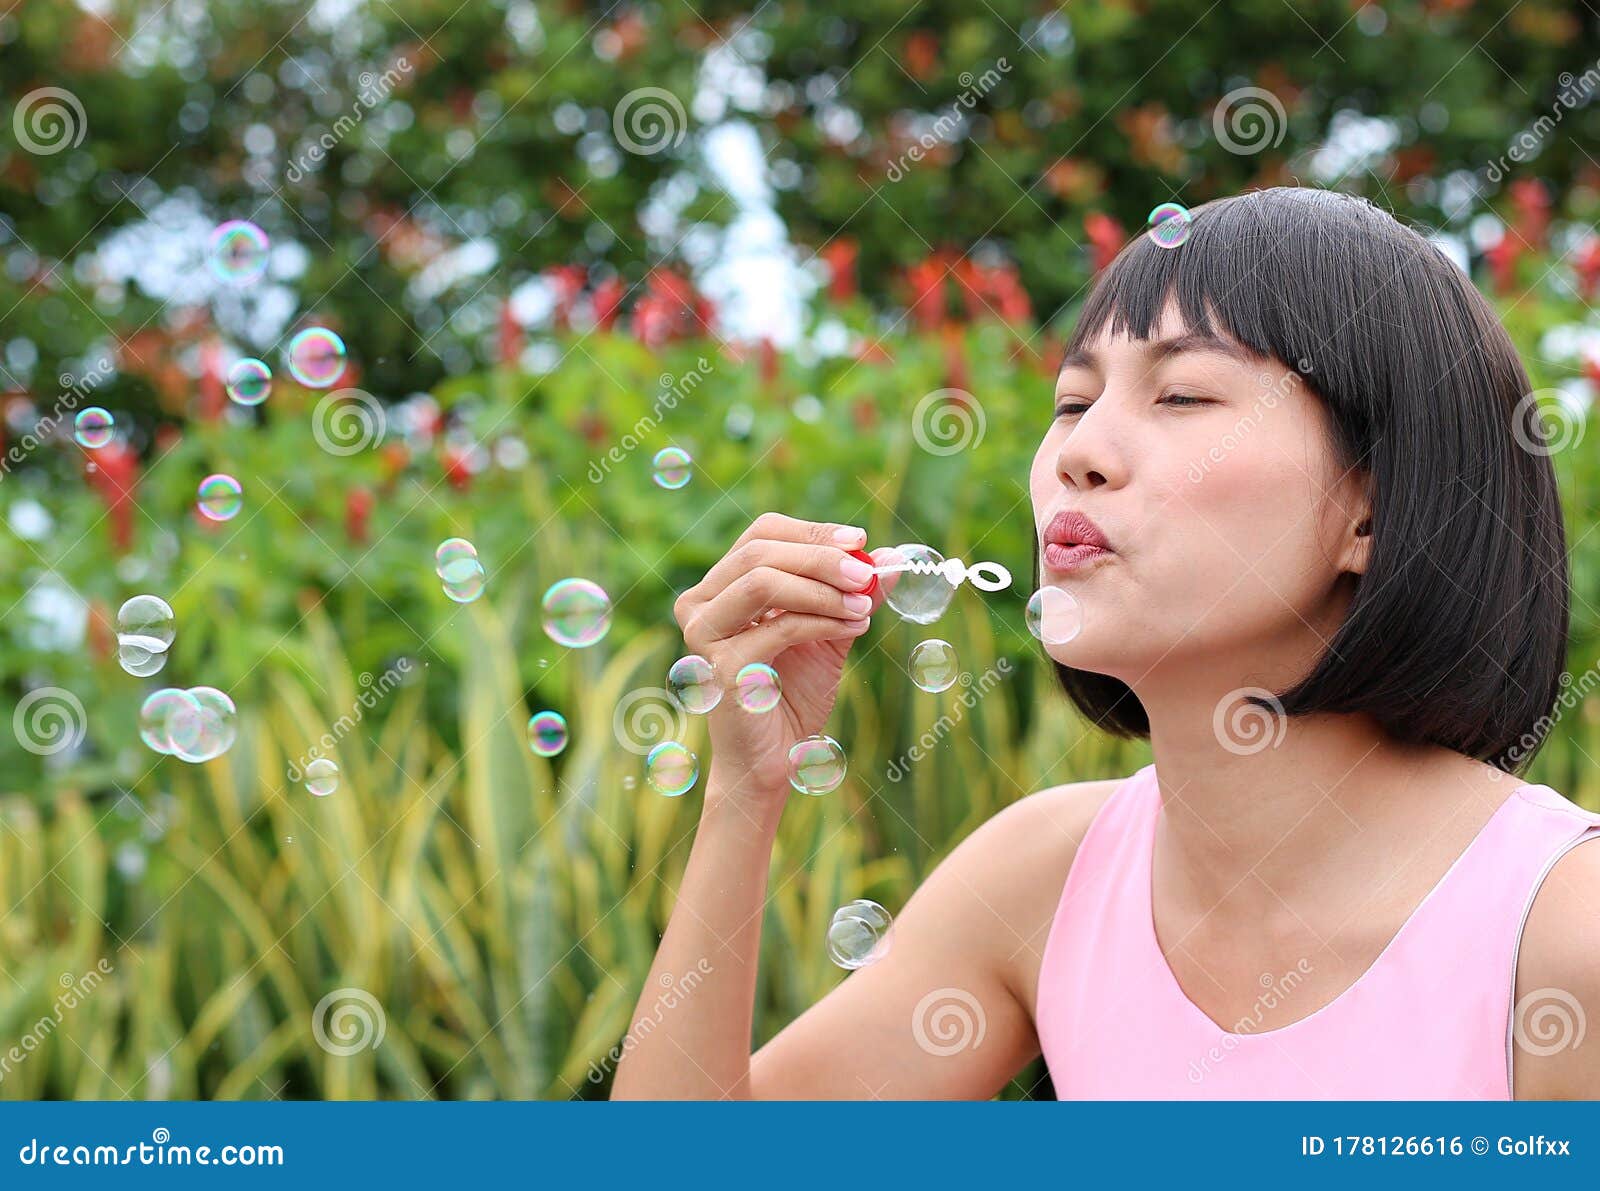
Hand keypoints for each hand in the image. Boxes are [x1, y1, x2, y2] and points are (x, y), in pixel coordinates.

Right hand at [671, 513, 899, 805]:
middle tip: (866, 573)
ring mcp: (704, 635)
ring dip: (822, 590)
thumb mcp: (830, 632)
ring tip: (863, 606)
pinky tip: (854, 630)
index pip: (760, 535)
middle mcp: (700, 605)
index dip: (811, 531)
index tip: (861, 541)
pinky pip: (778, 627)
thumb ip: (851, 594)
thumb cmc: (793, 694)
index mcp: (720, 588)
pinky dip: (822, 622)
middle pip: (760, 553)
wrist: (774, 758)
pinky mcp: (720, 667)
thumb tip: (889, 556)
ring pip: (763, 583)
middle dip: (821, 557)